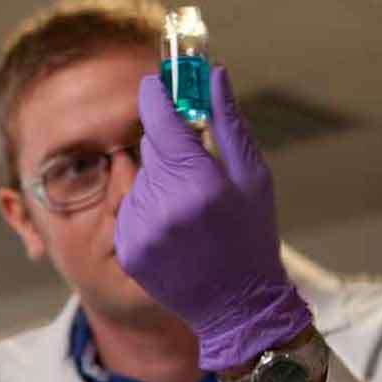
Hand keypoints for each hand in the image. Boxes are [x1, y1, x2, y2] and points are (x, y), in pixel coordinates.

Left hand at [114, 66, 311, 372]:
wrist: (236, 306)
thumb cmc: (251, 238)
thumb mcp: (254, 178)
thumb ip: (227, 124)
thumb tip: (212, 75)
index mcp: (198, 183)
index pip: (161, 121)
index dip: (156, 97)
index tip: (153, 84)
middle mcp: (163, 206)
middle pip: (151, 150)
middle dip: (170, 149)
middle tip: (195, 169)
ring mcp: (140, 231)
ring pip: (139, 181)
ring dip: (160, 184)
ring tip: (189, 213)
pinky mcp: (127, 251)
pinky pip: (130, 211)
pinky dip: (147, 212)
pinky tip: (173, 233)